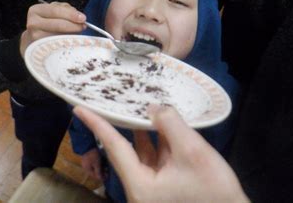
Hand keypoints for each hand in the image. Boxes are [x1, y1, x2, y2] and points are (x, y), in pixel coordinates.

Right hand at [20, 1, 85, 54]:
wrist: (35, 40)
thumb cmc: (49, 24)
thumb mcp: (55, 12)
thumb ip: (66, 11)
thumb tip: (79, 17)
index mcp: (36, 10)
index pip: (55, 10)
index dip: (71, 14)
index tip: (83, 18)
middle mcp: (33, 24)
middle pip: (58, 24)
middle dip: (74, 25)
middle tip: (84, 26)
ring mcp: (35, 37)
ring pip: (59, 36)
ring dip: (71, 34)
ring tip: (76, 33)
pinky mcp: (39, 49)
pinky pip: (57, 45)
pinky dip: (66, 43)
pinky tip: (69, 41)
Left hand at [73, 105, 248, 202]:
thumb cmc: (212, 192)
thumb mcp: (193, 152)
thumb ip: (170, 124)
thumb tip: (153, 107)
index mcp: (140, 185)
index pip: (114, 147)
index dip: (97, 125)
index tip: (79, 109)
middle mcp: (140, 189)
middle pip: (127, 150)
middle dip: (121, 124)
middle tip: (111, 100)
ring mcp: (153, 189)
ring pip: (143, 153)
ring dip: (144, 130)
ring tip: (139, 104)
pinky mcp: (165, 187)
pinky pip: (156, 159)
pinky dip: (159, 141)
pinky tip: (162, 123)